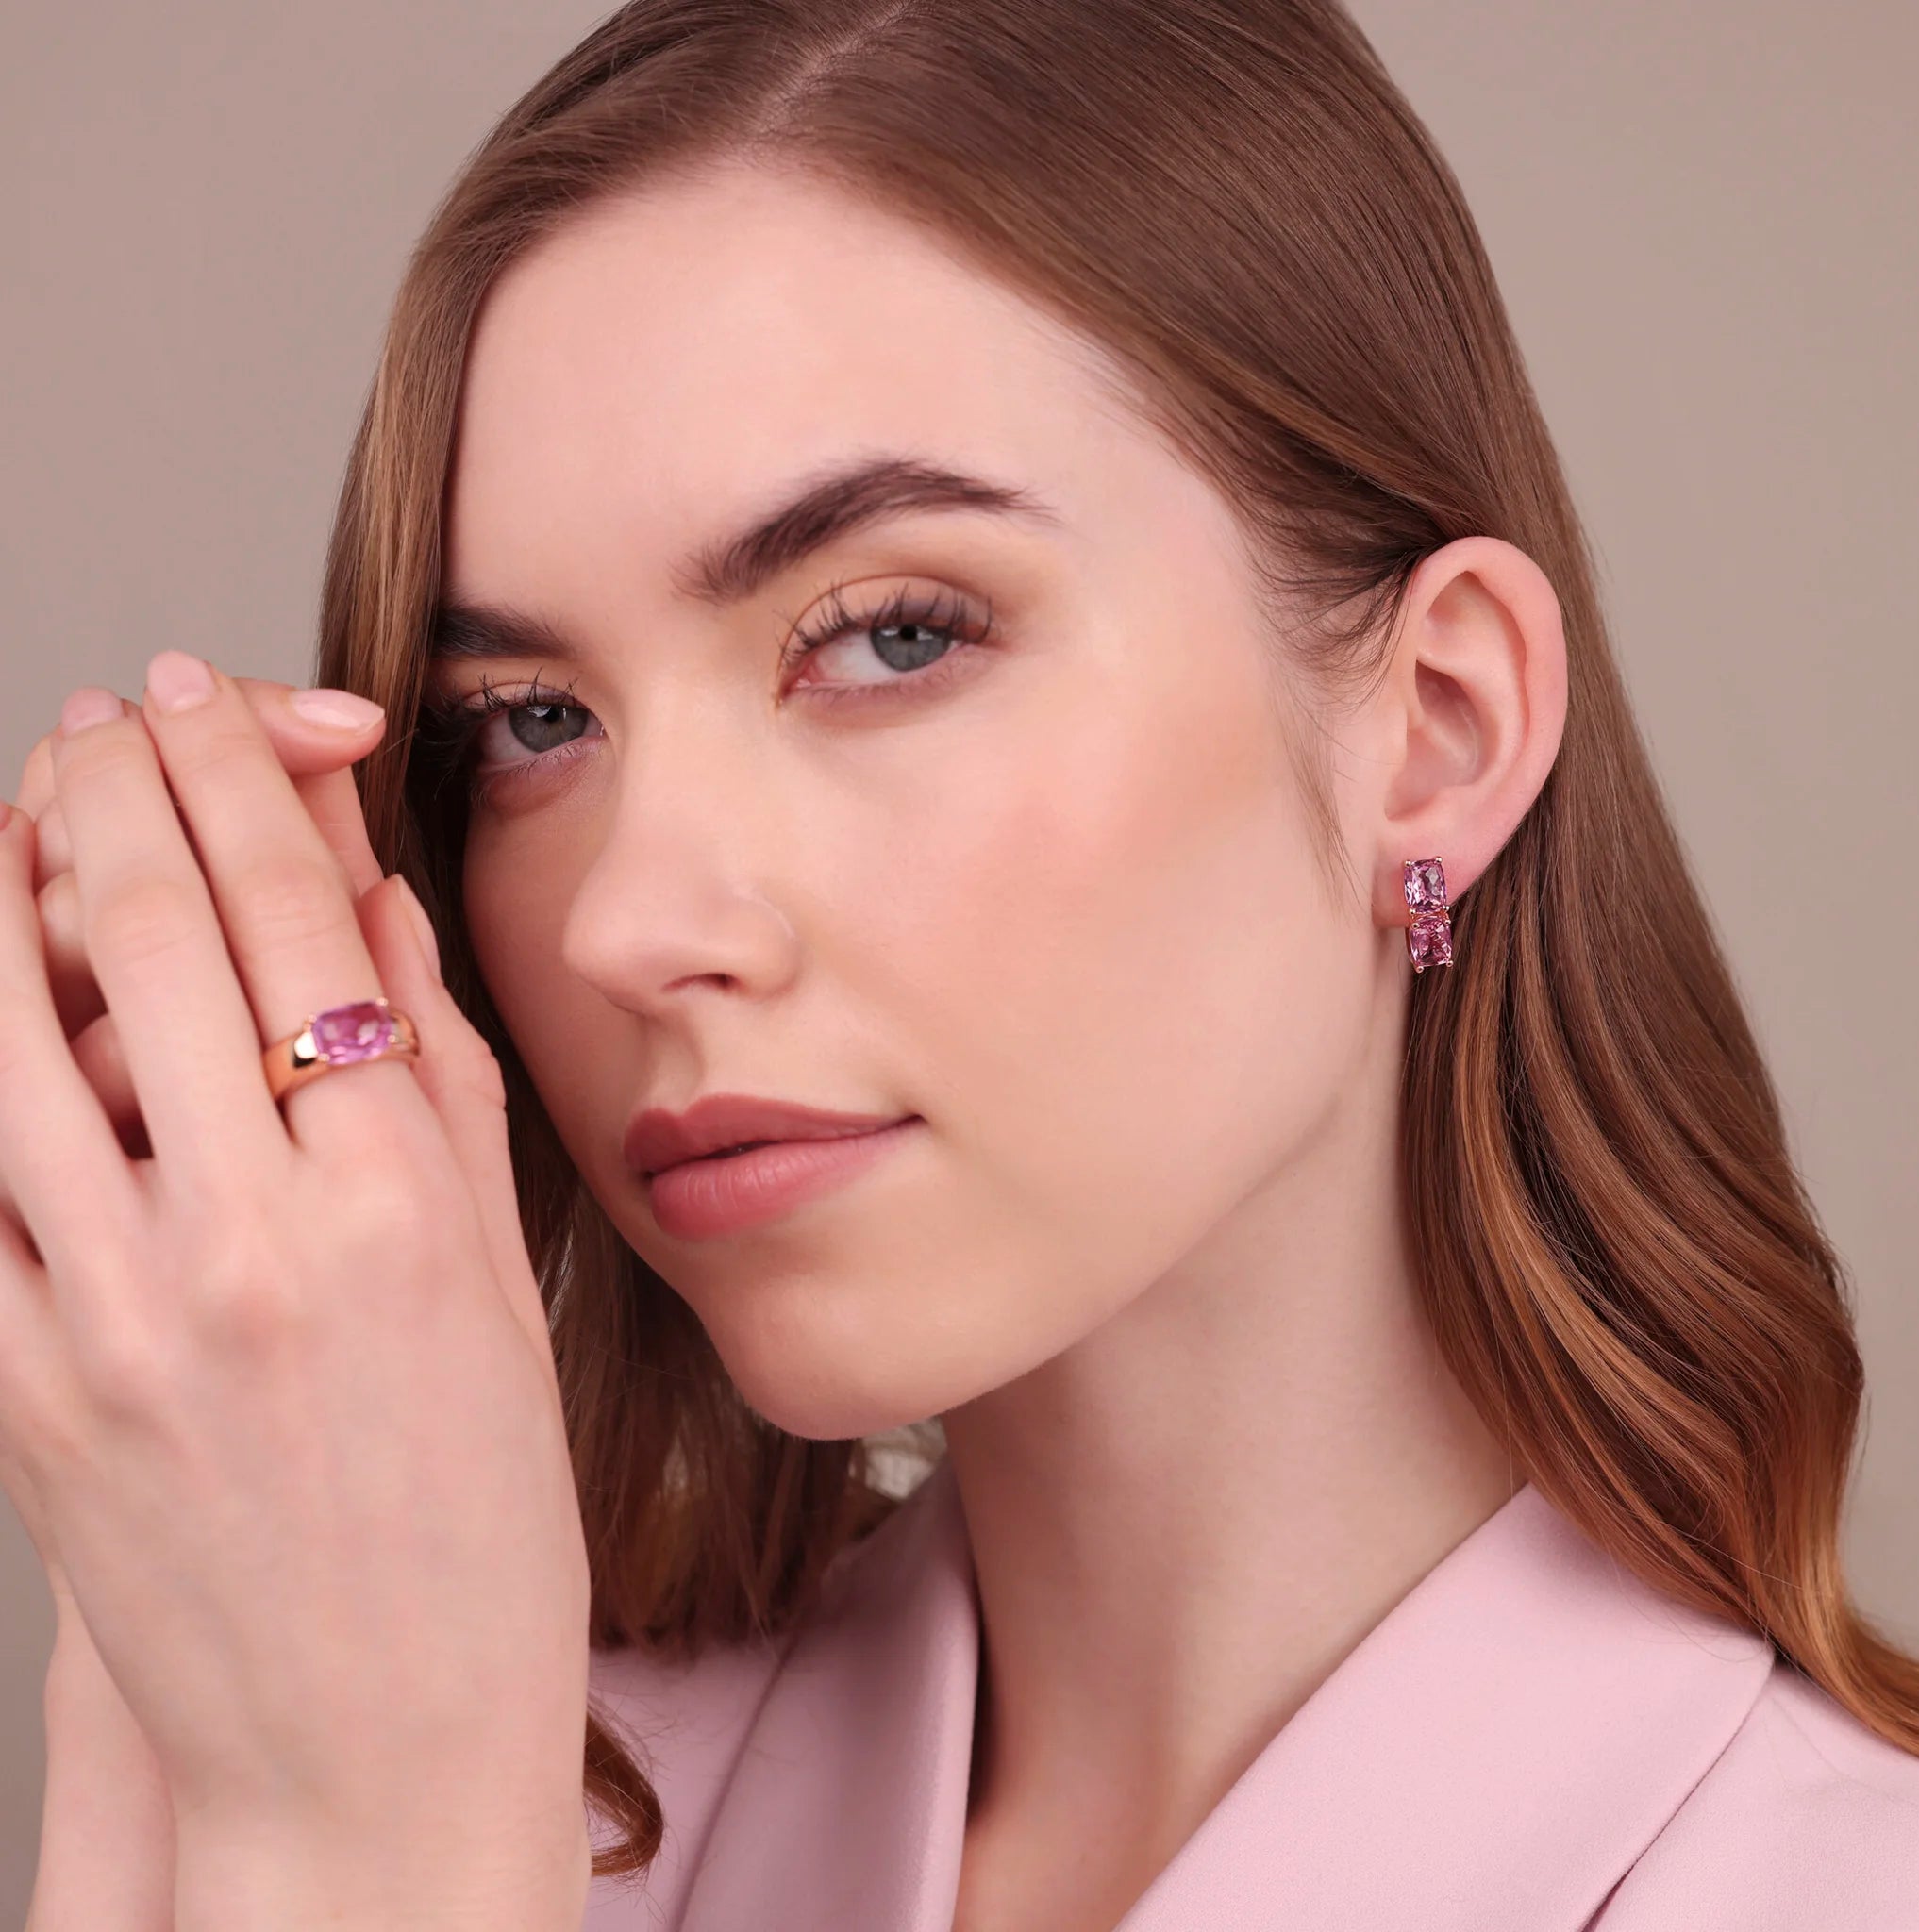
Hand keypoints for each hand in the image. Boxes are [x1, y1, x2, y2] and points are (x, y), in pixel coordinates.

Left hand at [0, 654, 590, 1926]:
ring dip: (5, 883)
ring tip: (32, 817)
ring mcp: (109, 1318)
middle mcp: (250, 1237)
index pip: (297, 915)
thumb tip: (370, 903)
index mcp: (403, 1203)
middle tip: (113, 716)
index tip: (207, 696)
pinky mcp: (10, 1395)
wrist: (372, 1752)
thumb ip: (442, 1078)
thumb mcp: (503, 1284)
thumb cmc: (479, 1525)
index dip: (241, 773)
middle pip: (142, 926)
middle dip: (113, 778)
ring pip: (2, 1022)